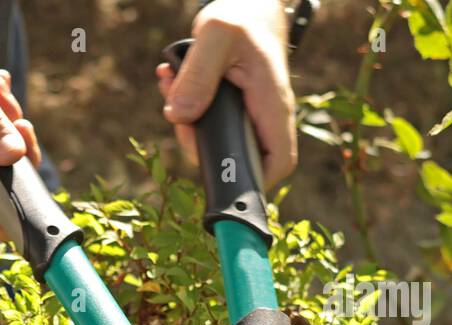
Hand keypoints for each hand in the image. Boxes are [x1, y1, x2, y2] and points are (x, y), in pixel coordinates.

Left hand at [156, 0, 296, 184]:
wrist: (247, 3)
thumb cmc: (241, 15)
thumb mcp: (215, 36)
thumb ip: (198, 76)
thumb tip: (180, 116)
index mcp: (271, 102)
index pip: (279, 160)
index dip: (256, 180)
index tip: (223, 178)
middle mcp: (264, 113)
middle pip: (241, 157)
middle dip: (202, 147)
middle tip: (180, 121)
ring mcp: (250, 112)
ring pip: (219, 139)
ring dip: (187, 124)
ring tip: (172, 87)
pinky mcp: (233, 107)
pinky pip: (207, 120)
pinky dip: (186, 108)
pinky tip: (173, 83)